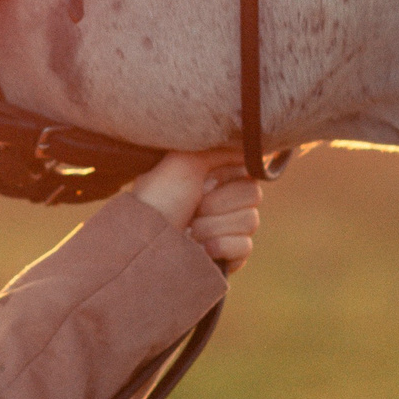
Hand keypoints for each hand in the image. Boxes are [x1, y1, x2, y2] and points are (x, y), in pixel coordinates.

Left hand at [130, 148, 264, 273]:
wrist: (144, 246)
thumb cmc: (158, 200)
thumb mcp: (182, 161)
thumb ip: (218, 147)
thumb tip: (246, 142)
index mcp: (214, 176)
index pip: (249, 169)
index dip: (227, 178)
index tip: (205, 182)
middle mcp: (224, 200)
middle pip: (253, 195)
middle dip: (217, 204)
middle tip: (192, 209)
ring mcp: (228, 229)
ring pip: (250, 221)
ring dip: (213, 226)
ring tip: (189, 232)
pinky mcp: (231, 256)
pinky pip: (245, 246)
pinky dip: (220, 247)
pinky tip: (200, 250)